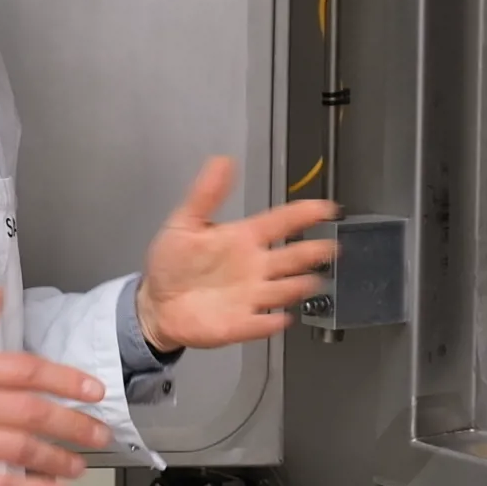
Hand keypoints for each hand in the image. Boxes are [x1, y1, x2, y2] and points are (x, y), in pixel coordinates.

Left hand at [137, 156, 339, 350]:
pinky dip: (272, 322)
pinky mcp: (241, 323)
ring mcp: (251, 296)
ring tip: (312, 282)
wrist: (156, 302)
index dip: (304, 214)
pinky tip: (281, 318)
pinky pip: (261, 324)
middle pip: (293, 257)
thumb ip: (205, 194)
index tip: (325, 208)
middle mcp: (256, 267)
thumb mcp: (184, 223)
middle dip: (313, 251)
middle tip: (330, 246)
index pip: (282, 222)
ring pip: (285, 290)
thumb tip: (222, 161)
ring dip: (299, 287)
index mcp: (245, 239)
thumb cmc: (174, 262)